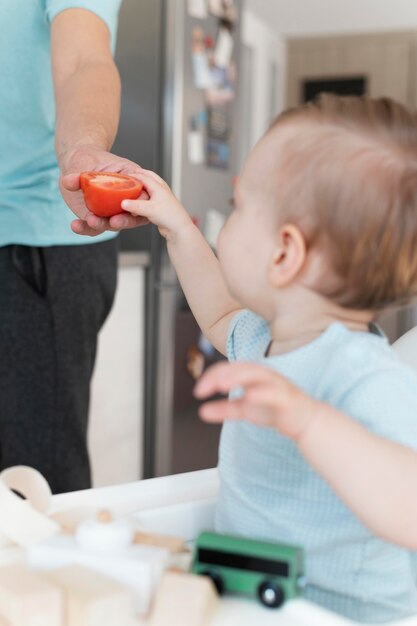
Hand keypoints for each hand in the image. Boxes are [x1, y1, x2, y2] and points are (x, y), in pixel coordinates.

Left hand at [59, 144, 149, 236]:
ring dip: (103, 225)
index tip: (132, 205)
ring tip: (91, 220)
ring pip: (113, 225)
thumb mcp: (88, 161)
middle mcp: (125, 199)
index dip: (141, 203)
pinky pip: (94, 228)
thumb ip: (79, 174)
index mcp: (132, 182)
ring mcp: (112, 211)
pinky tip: (75, 225)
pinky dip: (85, 228)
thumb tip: (70, 181)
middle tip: (114, 221)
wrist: (77, 166)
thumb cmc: (90, 159)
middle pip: (132, 216)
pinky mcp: (98, 218)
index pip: (143, 195)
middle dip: (125, 221)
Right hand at [120, 170, 192, 241]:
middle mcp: (162, 190)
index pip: (144, 177)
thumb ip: (135, 206)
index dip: (134, 175)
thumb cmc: (170, 217)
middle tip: (133, 172)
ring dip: (145, 183)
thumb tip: (123, 203)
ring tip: (138, 183)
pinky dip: (147, 193)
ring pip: (153, 186)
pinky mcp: (163, 206)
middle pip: (151, 177)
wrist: (179, 229)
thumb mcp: (149, 210)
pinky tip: (144, 198)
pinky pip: (153, 196)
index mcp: (159, 187)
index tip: (125, 176)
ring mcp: (163, 198)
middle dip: (142, 174)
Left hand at [194, 361, 321, 441]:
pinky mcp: (287, 396)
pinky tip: (247, 396)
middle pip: (240, 368)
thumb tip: (202, 411)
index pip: (229, 369)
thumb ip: (224, 409)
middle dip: (221, 376)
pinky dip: (260, 392)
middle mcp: (264, 375)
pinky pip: (273, 391)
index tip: (198, 391)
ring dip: (238, 378)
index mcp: (252, 375)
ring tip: (222, 385)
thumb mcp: (244, 410)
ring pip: (256, 375)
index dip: (211, 377)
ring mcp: (276, 383)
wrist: (304, 421)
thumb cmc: (275, 410)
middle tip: (204, 388)